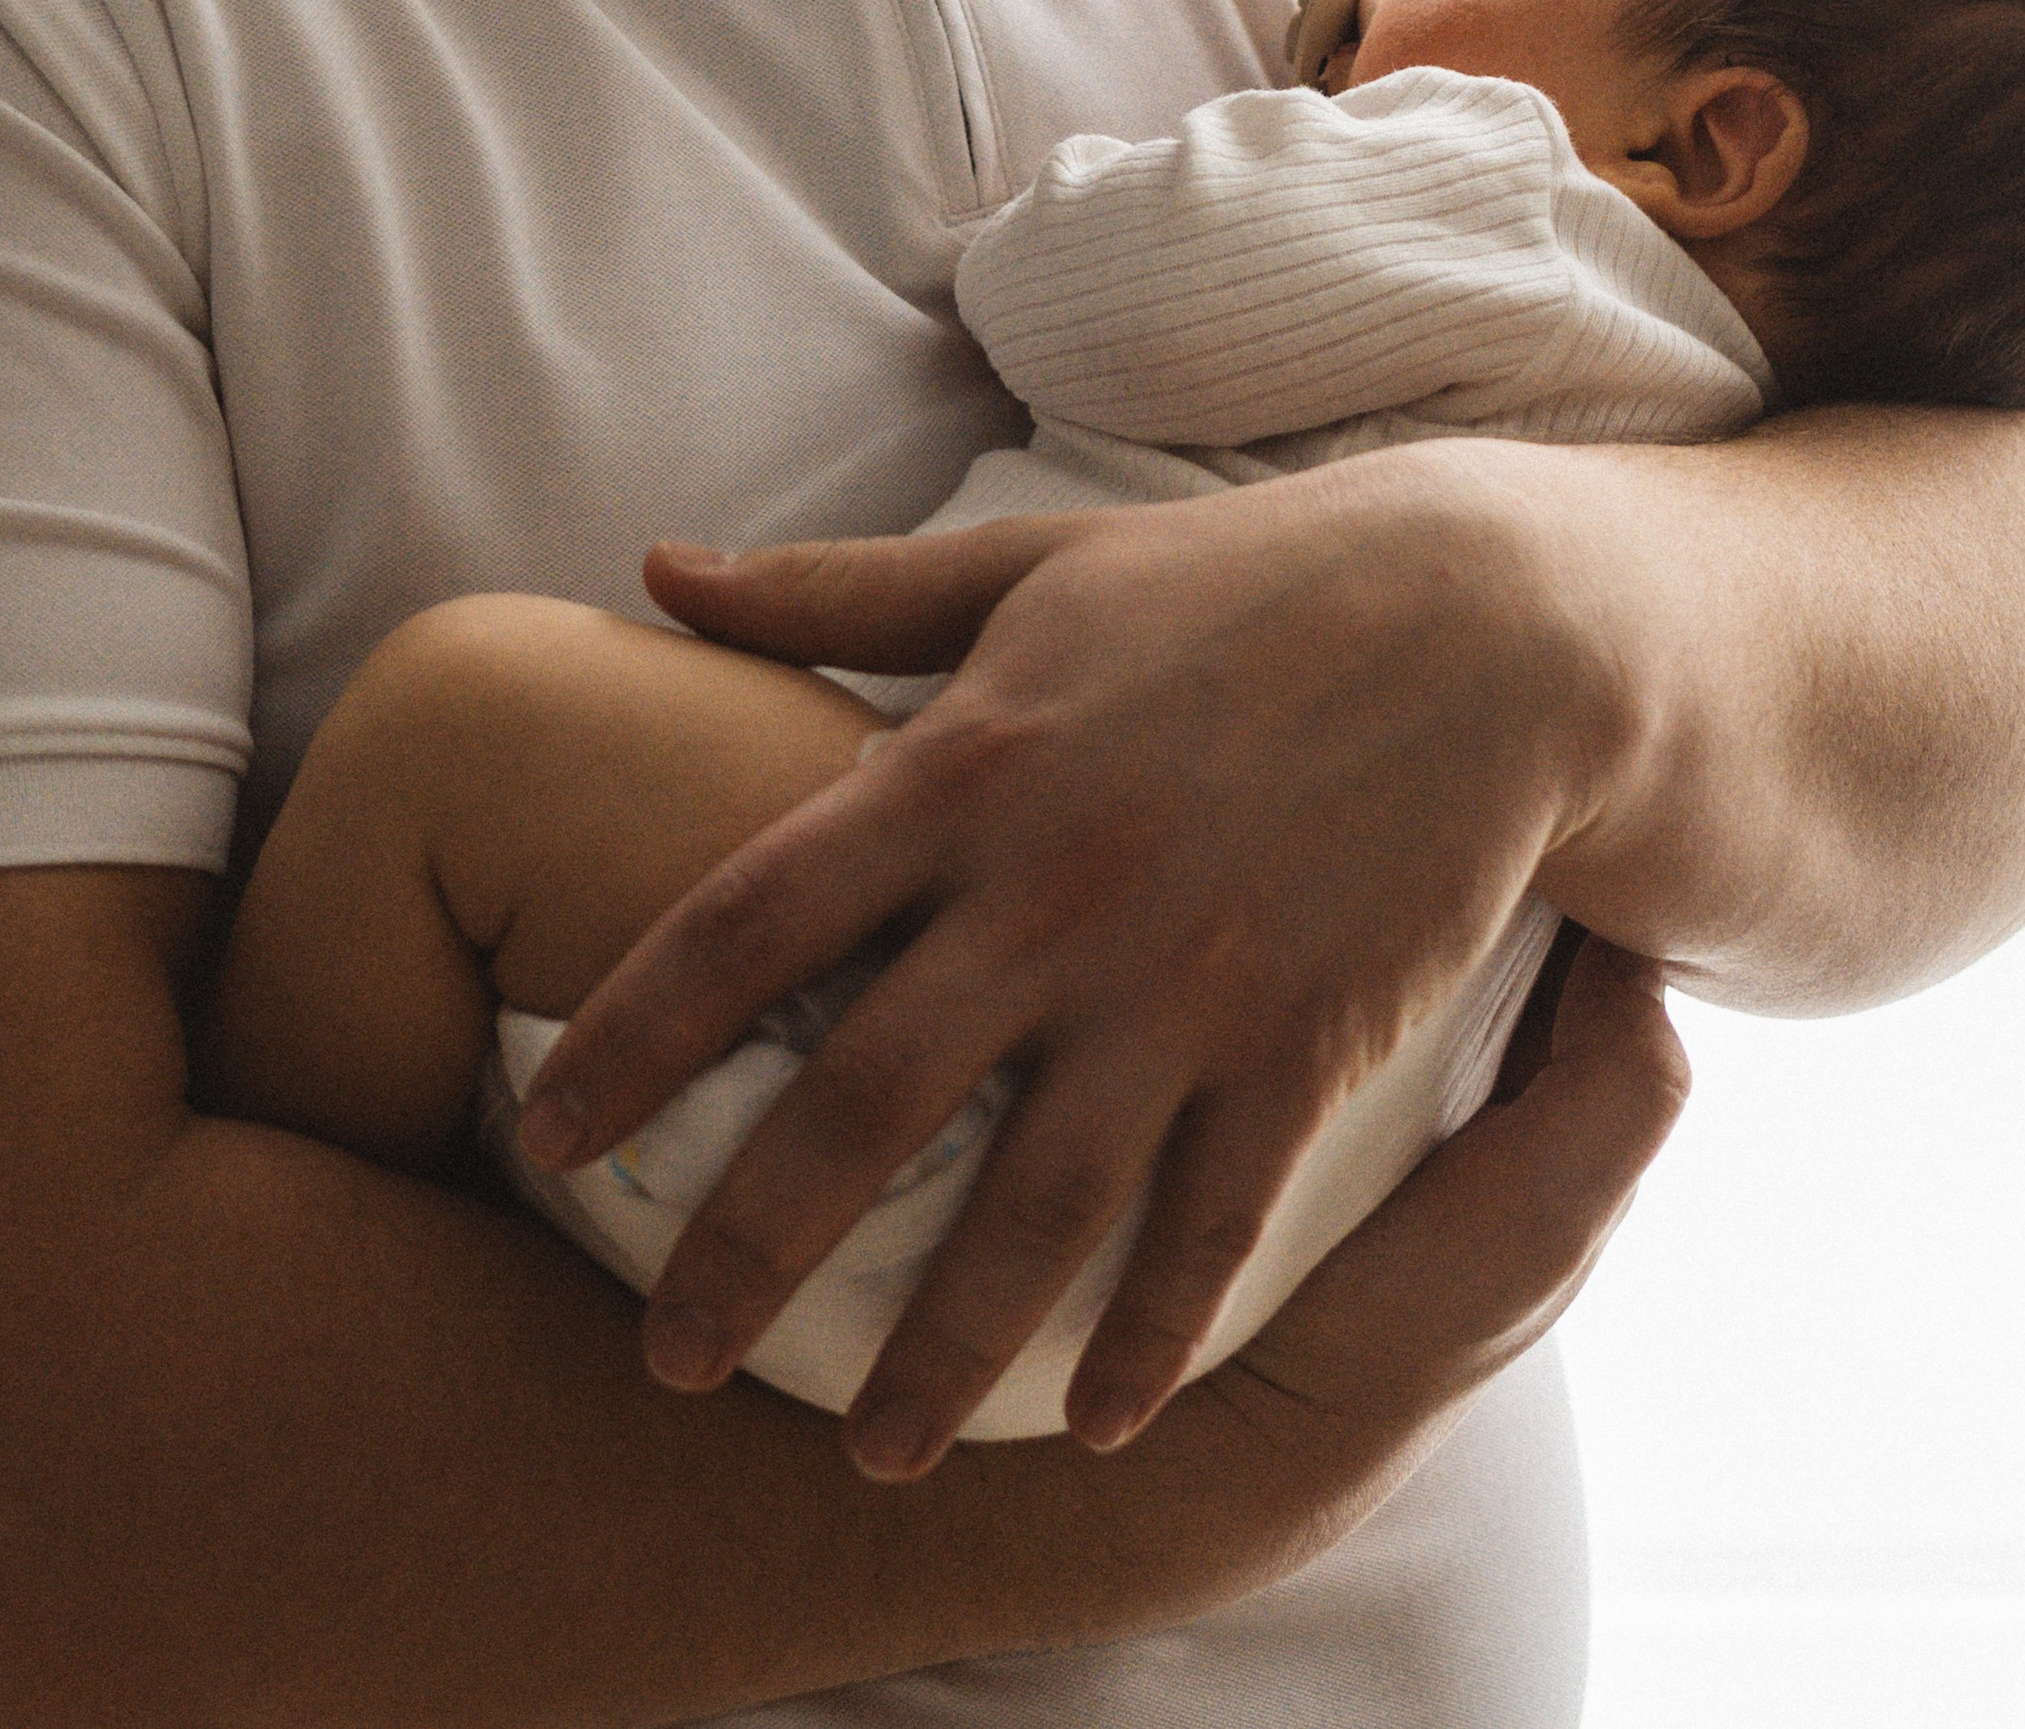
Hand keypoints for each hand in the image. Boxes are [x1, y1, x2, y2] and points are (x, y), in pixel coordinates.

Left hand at [517, 450, 1626, 1475]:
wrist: (1485, 623)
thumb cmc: (1234, 584)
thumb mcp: (1023, 568)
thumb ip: (832, 592)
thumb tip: (650, 567)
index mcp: (963, 764)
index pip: (742, 924)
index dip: (628, 1040)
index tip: (539, 1135)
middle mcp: (1050, 892)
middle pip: (856, 1105)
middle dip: (744, 1248)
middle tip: (660, 1359)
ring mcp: (1182, 982)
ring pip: (1030, 1209)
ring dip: (939, 1349)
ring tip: (866, 1456)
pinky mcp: (1304, 1044)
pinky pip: (1209, 1227)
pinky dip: (1152, 1335)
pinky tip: (1098, 1422)